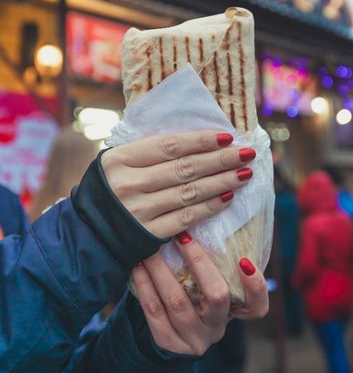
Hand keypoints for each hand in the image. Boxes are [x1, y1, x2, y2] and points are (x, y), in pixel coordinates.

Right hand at [101, 131, 254, 238]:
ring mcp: (139, 211)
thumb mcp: (115, 163)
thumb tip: (193, 139)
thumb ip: (146, 151)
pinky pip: (185, 218)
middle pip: (185, 168)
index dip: (201, 140)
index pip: (169, 146)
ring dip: (221, 182)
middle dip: (220, 160)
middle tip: (246, 153)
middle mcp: (129, 183)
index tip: (226, 137)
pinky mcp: (148, 234)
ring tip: (244, 173)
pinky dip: (208, 207)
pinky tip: (227, 198)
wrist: (85, 235)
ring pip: (189, 192)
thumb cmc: (107, 191)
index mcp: (120, 159)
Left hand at [131, 236, 268, 355]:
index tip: (244, 259)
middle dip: (199, 262)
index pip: (257, 306)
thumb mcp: (213, 281)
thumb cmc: (196, 292)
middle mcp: (217, 328)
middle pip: (216, 296)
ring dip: (162, 270)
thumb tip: (218, 207)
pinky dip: (145, 286)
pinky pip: (154, 313)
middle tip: (182, 235)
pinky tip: (138, 267)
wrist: (170, 331)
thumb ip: (219, 259)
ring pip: (178, 302)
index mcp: (235, 312)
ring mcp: (193, 339)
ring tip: (150, 247)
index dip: (255, 286)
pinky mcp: (168, 343)